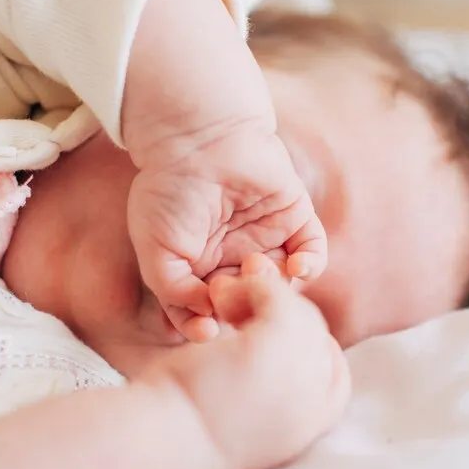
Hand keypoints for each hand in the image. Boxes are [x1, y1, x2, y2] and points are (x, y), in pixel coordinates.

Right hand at [127, 124, 325, 343]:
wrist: (198, 138)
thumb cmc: (169, 190)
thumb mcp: (156, 251)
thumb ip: (173, 293)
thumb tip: (204, 320)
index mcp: (199, 267)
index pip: (210, 312)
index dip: (209, 326)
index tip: (208, 331)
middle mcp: (233, 257)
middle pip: (249, 301)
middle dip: (242, 306)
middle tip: (228, 293)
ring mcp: (266, 238)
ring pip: (282, 284)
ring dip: (274, 288)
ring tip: (253, 268)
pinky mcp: (294, 218)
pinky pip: (312, 252)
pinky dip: (310, 266)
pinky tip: (297, 268)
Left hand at [162, 254, 349, 468]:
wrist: (159, 445)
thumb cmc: (185, 432)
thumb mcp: (242, 418)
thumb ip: (269, 391)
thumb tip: (270, 358)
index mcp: (314, 425)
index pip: (334, 373)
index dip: (306, 347)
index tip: (266, 335)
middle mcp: (319, 402)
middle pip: (318, 338)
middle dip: (282, 316)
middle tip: (240, 307)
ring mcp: (304, 373)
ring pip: (301, 313)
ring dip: (264, 298)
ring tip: (223, 299)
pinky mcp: (278, 342)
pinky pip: (278, 297)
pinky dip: (252, 287)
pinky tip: (220, 294)